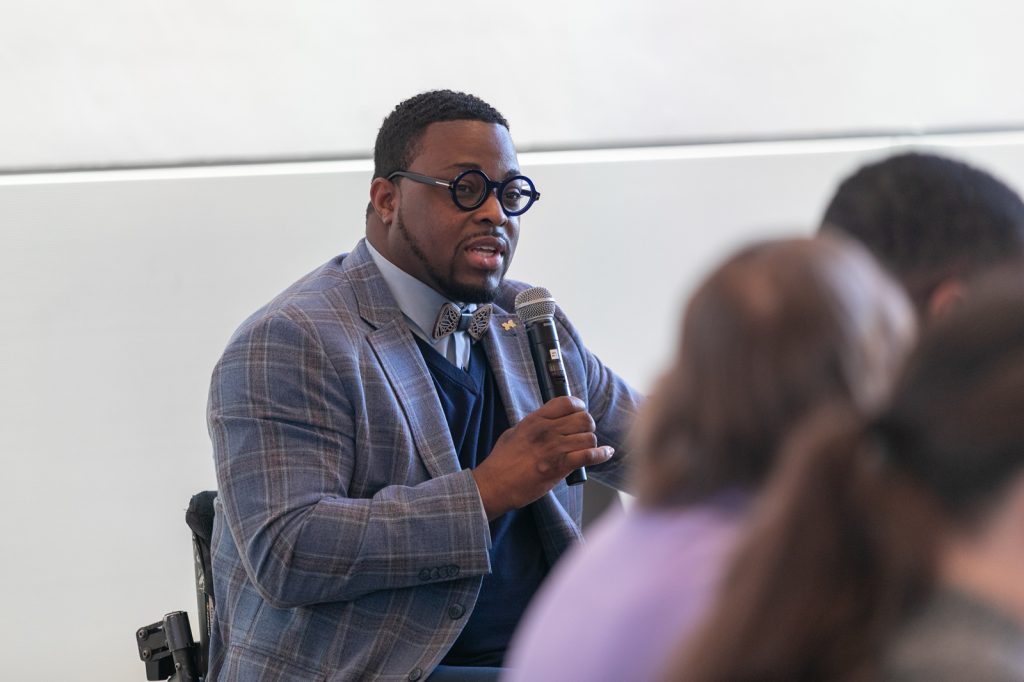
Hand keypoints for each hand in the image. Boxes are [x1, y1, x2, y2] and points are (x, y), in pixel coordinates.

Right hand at [471, 396, 613, 519]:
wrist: (495, 484)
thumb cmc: (501, 461)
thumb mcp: (515, 432)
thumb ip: (533, 424)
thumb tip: (549, 422)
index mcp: (535, 419)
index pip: (567, 402)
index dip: (578, 407)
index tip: (580, 412)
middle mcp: (547, 430)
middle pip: (583, 419)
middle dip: (587, 426)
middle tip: (583, 433)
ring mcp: (555, 448)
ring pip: (589, 437)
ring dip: (592, 443)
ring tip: (587, 448)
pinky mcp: (560, 466)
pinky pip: (590, 455)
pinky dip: (602, 455)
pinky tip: (606, 453)